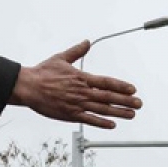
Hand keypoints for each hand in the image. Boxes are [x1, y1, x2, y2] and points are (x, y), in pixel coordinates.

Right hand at [7, 40, 141, 128]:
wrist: (28, 87)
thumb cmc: (43, 73)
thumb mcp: (61, 58)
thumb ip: (77, 51)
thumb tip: (86, 42)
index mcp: (81, 78)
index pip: (106, 82)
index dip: (121, 86)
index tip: (133, 89)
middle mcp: (82, 91)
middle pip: (108, 97)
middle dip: (126, 100)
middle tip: (139, 103)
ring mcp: (77, 104)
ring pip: (102, 109)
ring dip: (118, 112)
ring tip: (131, 114)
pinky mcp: (70, 114)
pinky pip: (89, 119)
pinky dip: (101, 123)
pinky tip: (112, 125)